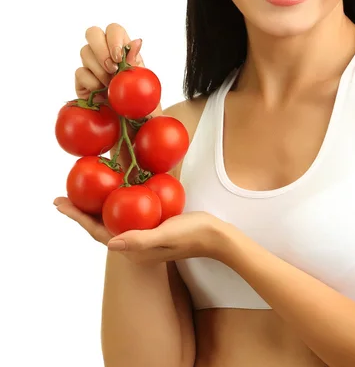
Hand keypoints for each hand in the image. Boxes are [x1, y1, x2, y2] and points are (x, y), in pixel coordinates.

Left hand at [54, 197, 226, 264]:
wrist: (216, 236)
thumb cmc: (193, 235)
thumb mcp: (167, 236)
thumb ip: (141, 240)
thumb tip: (111, 243)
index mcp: (132, 247)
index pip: (97, 231)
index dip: (78, 216)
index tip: (60, 202)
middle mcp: (134, 240)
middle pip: (100, 222)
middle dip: (81, 209)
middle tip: (63, 194)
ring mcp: (143, 231)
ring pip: (114, 215)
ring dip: (97, 204)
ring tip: (83, 190)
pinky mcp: (153, 222)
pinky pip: (130, 209)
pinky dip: (119, 198)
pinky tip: (118, 186)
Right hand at [75, 23, 156, 110]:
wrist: (129, 126)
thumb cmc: (141, 104)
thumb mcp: (143, 83)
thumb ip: (136, 62)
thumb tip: (137, 41)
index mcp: (124, 50)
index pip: (114, 30)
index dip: (113, 38)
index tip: (119, 58)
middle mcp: (106, 54)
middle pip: (92, 33)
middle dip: (101, 49)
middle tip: (112, 69)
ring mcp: (92, 66)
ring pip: (85, 51)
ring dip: (99, 69)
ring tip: (110, 85)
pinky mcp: (82, 81)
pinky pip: (80, 73)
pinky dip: (91, 82)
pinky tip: (100, 93)